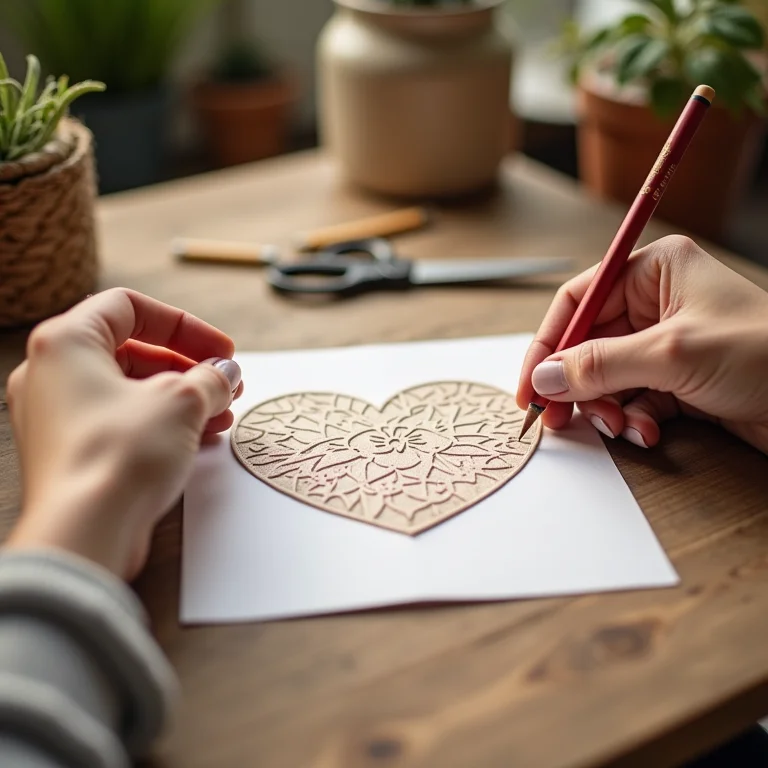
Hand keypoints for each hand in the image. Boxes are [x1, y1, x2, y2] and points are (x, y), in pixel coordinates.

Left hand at [4, 289, 242, 578]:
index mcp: (66, 342)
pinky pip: (121, 421)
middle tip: (225, 382)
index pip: (130, 307)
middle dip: (188, 366)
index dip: (185, 324)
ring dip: (181, 397)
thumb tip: (224, 373)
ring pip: (129, 389)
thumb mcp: (182, 401)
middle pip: (131, 350)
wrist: (84, 533)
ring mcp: (55, 416)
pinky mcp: (68, 451)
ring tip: (222, 413)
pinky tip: (200, 437)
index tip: (220, 350)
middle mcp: (51, 374)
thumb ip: (210, 377)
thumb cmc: (117, 456)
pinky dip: (160, 423)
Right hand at [517, 235, 767, 453]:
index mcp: (653, 271)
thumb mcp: (671, 354)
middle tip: (560, 420)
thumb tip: (544, 378)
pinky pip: (633, 398)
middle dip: (577, 384)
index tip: (530, 385)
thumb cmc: (766, 355)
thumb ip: (598, 365)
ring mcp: (667, 343)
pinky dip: (633, 419)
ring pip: (607, 376)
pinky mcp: (678, 379)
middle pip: (588, 344)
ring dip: (607, 407)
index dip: (547, 343)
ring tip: (621, 427)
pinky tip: (648, 433)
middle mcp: (656, 302)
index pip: (577, 301)